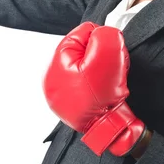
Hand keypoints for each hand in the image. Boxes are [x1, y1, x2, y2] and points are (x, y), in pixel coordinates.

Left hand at [42, 22, 146, 156]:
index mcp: (56, 62)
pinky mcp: (69, 103)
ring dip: (100, 71)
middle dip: (101, 56)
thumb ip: (106, 36)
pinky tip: (103, 93)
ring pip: (86, 66)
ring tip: (107, 84)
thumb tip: (104, 33)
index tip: (111, 56)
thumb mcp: (108, 57)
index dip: (103, 41)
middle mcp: (52, 77)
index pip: (84, 32)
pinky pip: (85, 83)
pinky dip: (97, 85)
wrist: (107, 130)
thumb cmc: (103, 97)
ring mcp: (59, 92)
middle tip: (109, 71)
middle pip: (84, 49)